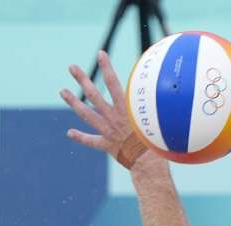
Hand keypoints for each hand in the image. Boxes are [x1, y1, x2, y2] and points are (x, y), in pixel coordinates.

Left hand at [59, 51, 156, 169]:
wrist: (149, 166)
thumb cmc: (160, 144)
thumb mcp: (159, 121)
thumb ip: (157, 107)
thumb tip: (168, 93)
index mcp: (127, 110)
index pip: (115, 84)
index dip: (107, 68)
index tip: (100, 53)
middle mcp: (114, 118)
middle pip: (95, 95)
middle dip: (83, 79)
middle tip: (72, 67)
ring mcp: (108, 131)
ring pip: (87, 114)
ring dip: (74, 102)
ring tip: (62, 91)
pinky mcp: (107, 145)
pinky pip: (91, 141)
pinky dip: (81, 137)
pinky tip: (70, 133)